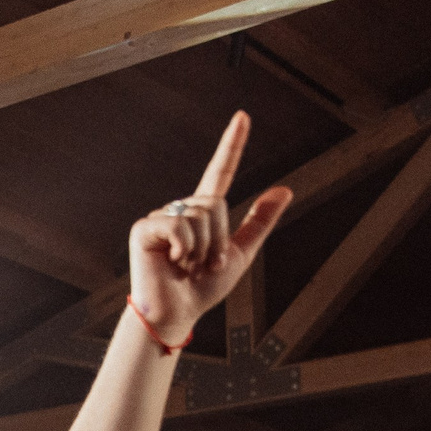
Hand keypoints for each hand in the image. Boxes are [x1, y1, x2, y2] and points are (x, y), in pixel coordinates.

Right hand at [126, 112, 293, 348]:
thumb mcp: (240, 255)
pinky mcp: (144, 228)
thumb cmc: (202, 289)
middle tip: (203, 265)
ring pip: (200, 215)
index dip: (232, 144)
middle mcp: (182, 209)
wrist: (176, 314)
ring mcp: (161, 216)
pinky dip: (183, 247)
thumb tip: (285, 190)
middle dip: (219, 240)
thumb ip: (259, 222)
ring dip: (203, 249)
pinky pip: (178, 225)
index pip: (220, 172)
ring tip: (186, 266)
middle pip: (215, 203)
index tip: (243, 116)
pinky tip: (171, 261)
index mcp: (203, 214)